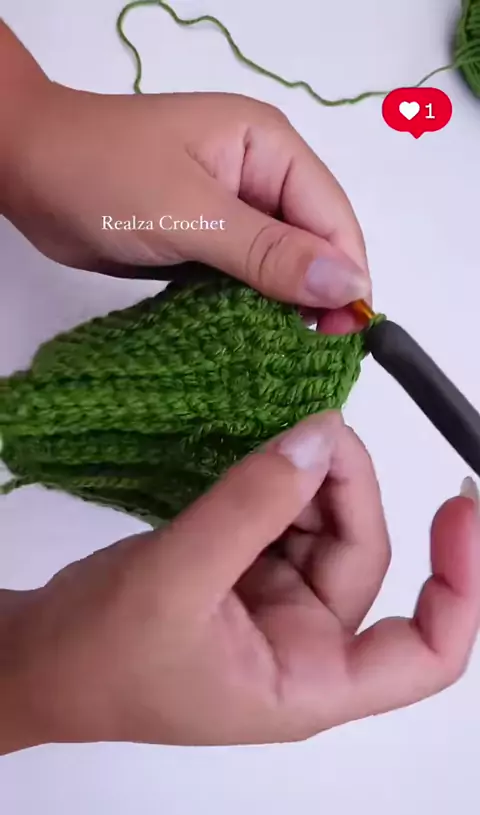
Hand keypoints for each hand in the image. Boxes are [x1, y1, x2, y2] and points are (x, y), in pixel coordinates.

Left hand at [3, 48, 369, 327]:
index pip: (331, 217)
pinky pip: (246, 279)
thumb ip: (270, 252)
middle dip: (317, 296)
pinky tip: (255, 343)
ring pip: (280, 267)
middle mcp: (260, 177)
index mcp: (270, 148)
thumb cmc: (105, 178)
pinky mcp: (208, 242)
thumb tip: (348, 286)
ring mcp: (233, 211)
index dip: (345, 275)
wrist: (28, 173)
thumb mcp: (193, 214)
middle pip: (312, 243)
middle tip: (318, 358)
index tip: (347, 337)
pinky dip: (250, 309)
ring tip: (291, 359)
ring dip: (284, 308)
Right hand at [3, 412, 479, 752]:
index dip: (462, 587)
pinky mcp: (246, 570)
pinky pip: (285, 515)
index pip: (426, 654)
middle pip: (365, 559)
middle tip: (320, 426)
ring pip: (325, 528)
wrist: (40, 656)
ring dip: (316, 478)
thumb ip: (250, 506)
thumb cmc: (101, 655)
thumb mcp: (175, 580)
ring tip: (288, 431)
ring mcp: (276, 604)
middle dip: (351, 489)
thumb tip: (319, 438)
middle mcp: (305, 644)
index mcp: (308, 681)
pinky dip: (282, 480)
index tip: (460, 509)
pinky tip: (268, 451)